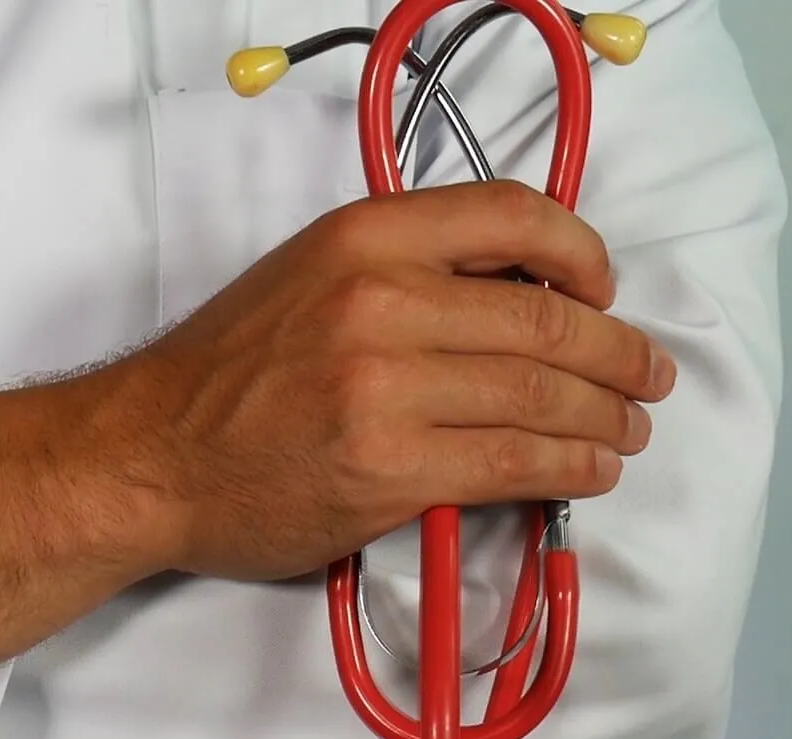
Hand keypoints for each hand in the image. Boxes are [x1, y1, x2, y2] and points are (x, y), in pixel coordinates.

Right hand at [101, 179, 675, 581]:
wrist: (146, 456)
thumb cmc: (222, 376)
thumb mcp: (305, 277)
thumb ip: (401, 270)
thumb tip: (517, 296)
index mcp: (362, 237)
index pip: (514, 215)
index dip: (583, 253)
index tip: (602, 288)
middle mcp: (380, 301)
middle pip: (547, 317)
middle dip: (618, 353)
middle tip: (645, 376)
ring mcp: (386, 389)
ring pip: (542, 394)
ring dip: (606, 416)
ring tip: (628, 429)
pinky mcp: (391, 469)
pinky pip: (516, 462)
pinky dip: (571, 466)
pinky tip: (588, 469)